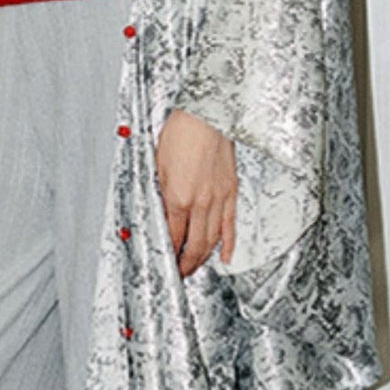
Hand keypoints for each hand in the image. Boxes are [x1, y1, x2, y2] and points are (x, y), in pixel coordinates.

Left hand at [154, 108, 236, 275]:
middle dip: (185, 264)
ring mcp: (218, 199)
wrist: (207, 116)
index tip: (164, 262)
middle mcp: (199, 202)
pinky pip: (230, 225)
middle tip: (179, 273)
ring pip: (212, 240)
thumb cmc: (180, 134)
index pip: (173, 236)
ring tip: (194, 268)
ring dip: (202, 258)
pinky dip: (228, 245)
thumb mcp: (159, 166)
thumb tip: (161, 216)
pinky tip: (225, 257)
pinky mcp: (231, 192)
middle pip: (194, 245)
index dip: (168, 253)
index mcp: (177, 197)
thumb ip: (161, 194)